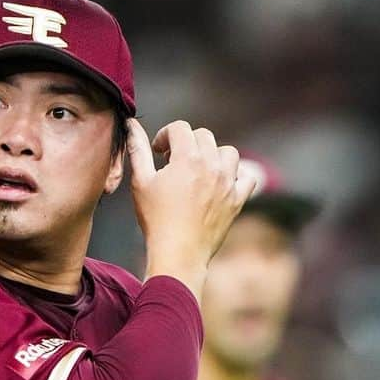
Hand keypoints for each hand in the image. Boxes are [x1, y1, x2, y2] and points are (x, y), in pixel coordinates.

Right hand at [126, 119, 255, 298]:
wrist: (178, 254)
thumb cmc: (156, 220)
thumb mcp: (141, 183)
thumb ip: (138, 150)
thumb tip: (132, 126)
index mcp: (187, 158)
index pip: (180, 128)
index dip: (165, 135)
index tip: (158, 151)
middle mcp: (212, 165)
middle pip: (204, 136)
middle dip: (187, 144)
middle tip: (174, 163)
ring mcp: (228, 182)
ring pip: (228, 152)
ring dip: (213, 156)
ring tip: (199, 171)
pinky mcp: (237, 200)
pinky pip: (247, 177)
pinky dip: (237, 176)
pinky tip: (222, 183)